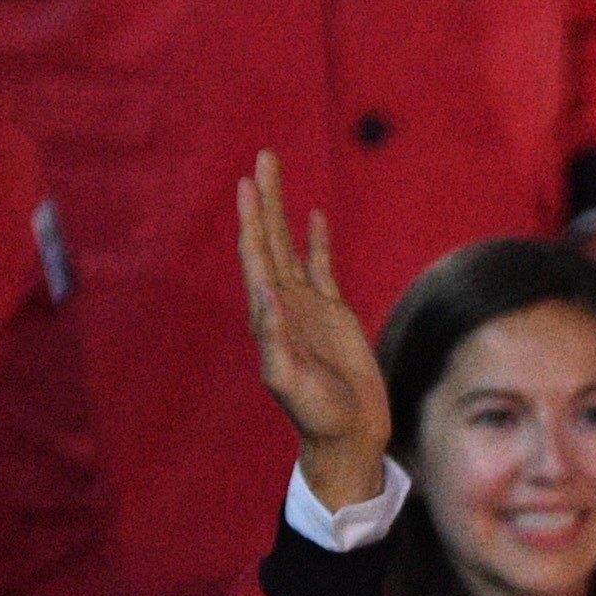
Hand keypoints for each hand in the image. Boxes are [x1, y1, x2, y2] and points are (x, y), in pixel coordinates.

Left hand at [237, 152, 389, 510]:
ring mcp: (308, 307)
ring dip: (283, 211)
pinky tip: (314, 217)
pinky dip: (316, 241)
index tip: (247, 186)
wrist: (348, 436)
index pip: (256, 259)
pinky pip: (322, 267)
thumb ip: (275, 339)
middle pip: (269, 241)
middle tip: (262, 159)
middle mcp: (283, 305)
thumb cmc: (317, 416)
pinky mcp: (334, 314)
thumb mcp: (292, 381)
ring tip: (278, 172)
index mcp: (269, 317)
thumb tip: (266, 290)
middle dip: (265, 201)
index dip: (251, 222)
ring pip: (291, 246)